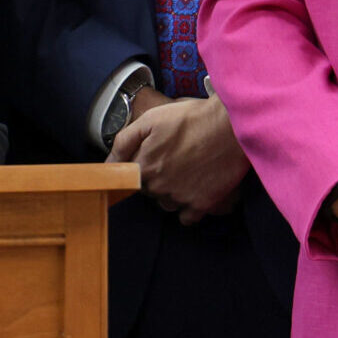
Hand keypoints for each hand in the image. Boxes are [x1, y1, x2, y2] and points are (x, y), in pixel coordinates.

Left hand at [110, 94, 246, 223]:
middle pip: (149, 191)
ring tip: (186, 172)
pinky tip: (194, 189)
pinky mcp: (202, 204)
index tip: (155, 157)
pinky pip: (187, 218)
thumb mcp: (150, 120)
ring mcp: (181, 198)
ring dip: (171, 193)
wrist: (231, 126)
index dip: (141, 165)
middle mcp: (159, 187)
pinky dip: (188, 208)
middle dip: (156, 178)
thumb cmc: (190, 118)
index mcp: (144, 167)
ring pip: (166, 204)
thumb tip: (107, 164)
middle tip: (174, 159)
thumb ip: (124, 142)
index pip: (129, 178)